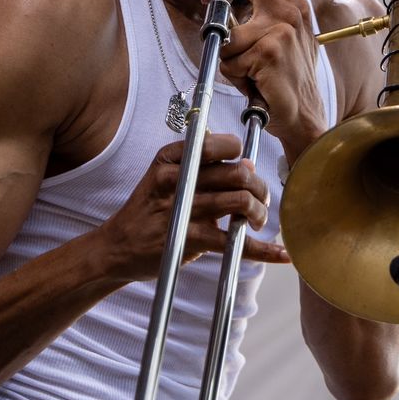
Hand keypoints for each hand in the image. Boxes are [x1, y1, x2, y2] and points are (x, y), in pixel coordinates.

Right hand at [95, 132, 286, 281]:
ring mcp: (181, 209)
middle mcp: (174, 179)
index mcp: (169, 159)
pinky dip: (263, 250)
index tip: (247, 168)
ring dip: (259, 212)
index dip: (241, 155)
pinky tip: (282, 254)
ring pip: (240, 201)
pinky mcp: (188, 239)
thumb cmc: (150, 210)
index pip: (218, 144)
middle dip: (259, 187)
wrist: (116, 248)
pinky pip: (234, 241)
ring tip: (257, 221)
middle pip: (237, 173)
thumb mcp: (164, 176)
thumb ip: (201, 165)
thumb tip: (246, 159)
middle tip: (260, 200)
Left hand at [199, 0, 327, 153]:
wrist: (304, 114)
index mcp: (294, 3)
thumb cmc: (289, 77)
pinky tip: (252, 82)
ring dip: (227, 55)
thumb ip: (266, 11)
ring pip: (227, 32)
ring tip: (245, 69)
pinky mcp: (268, 52)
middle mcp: (289, 11)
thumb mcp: (288, 36)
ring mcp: (279, 30)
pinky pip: (229, 58)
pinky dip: (233, 74)